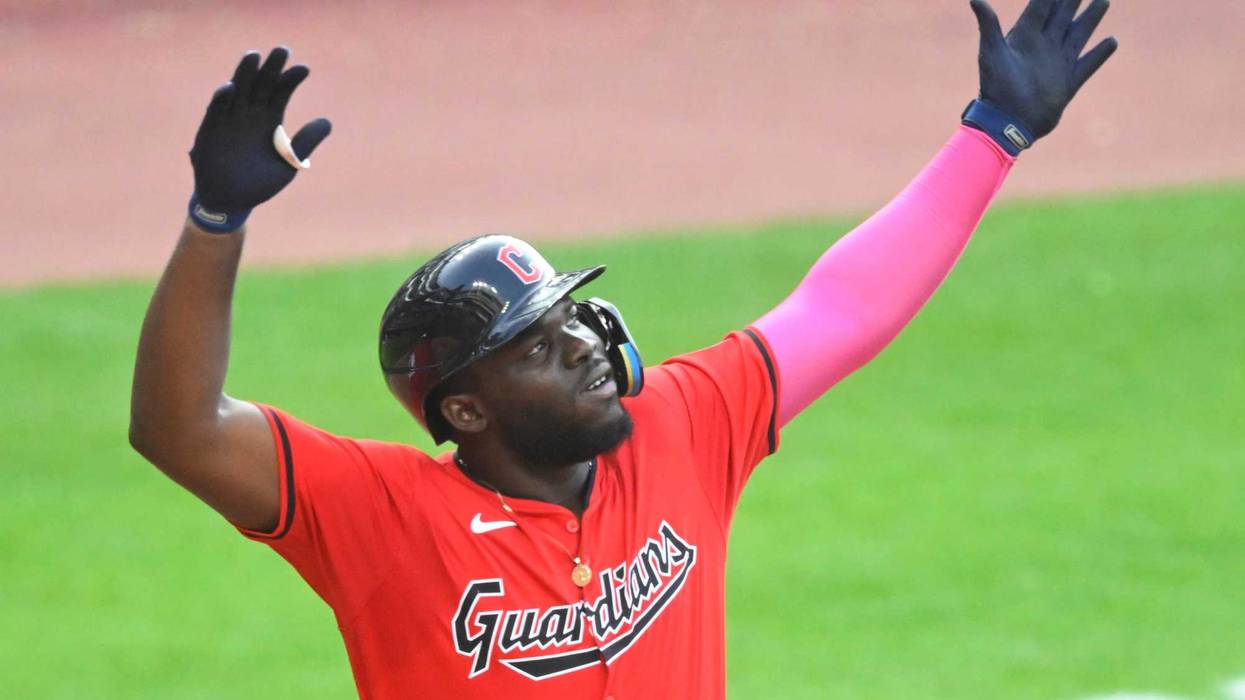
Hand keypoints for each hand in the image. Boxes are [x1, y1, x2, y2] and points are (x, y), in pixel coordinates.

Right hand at [189, 47, 331, 215]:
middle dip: (270, 67)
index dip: (291, 79)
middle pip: (261, 84)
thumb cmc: (260, 183)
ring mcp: (229, 119)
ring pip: (238, 90)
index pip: (281, 92)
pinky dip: (222, 99)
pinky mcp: (210, 130)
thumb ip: (304, 143)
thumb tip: (328, 122)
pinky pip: (216, 111)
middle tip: (282, 50)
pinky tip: (231, 87)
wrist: (231, 200)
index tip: (304, 69)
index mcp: (270, 119)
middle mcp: (250, 113)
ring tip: (254, 56)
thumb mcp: (288, 164)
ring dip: (244, 73)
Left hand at [970, 0, 1117, 139]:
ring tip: (1102, 2)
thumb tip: (974, 0)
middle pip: (1062, 16)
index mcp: (1025, 37)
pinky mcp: (1067, 84)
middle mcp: (1043, 47)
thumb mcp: (991, 52)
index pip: (1041, 7)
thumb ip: (988, 25)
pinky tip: (1112, 41)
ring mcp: (1057, 64)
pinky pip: (1088, 65)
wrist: (1007, 122)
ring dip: (1090, 19)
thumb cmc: (996, 88)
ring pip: (1078, 35)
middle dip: (1072, 0)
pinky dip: (1100, 54)